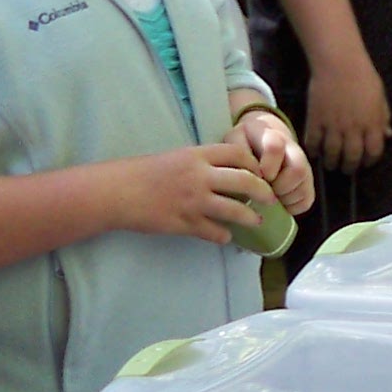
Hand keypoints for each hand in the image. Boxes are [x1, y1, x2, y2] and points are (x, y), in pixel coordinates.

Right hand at [130, 139, 269, 241]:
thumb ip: (202, 162)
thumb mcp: (177, 157)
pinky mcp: (184, 223)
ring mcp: (193, 201)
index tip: (261, 173)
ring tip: (257, 221)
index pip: (238, 154)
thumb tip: (227, 170)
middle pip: (245, 181)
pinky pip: (214, 231)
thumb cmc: (146, 172)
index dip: (255, 164)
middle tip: (271, 199)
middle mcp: (200, 176)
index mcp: (198, 155)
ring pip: (234, 210)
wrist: (119, 191)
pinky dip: (223, 235)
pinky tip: (226, 236)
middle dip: (263, 192)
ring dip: (250, 217)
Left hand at [231, 104, 317, 212]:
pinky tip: (277, 202)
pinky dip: (291, 207)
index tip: (257, 175)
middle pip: (298, 170)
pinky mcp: (308, 183)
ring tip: (268, 196)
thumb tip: (249, 173)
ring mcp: (304, 166)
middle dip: (278, 186)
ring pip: (303, 188)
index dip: (266, 167)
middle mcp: (294, 150)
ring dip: (283, 198)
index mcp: (273, 137)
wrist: (262, 137)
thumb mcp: (235, 139)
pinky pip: (306, 201)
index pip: (275, 148)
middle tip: (263, 189)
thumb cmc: (246, 142)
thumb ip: (238, 151)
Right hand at [303, 57, 391, 172]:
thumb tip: (388, 135)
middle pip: (352, 158)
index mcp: (372, 123)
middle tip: (347, 168)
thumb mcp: (380, 97)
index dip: (370, 160)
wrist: (338, 62)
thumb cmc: (363, 77)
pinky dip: (314, 151)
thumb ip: (383, 118)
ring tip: (331, 163)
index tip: (365, 161)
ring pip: (332, 155)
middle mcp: (354, 128)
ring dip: (332, 163)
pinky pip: (313, 143)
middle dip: (349, 167)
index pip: (374, 152)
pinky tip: (316, 151)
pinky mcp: (316, 120)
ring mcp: (333, 126)